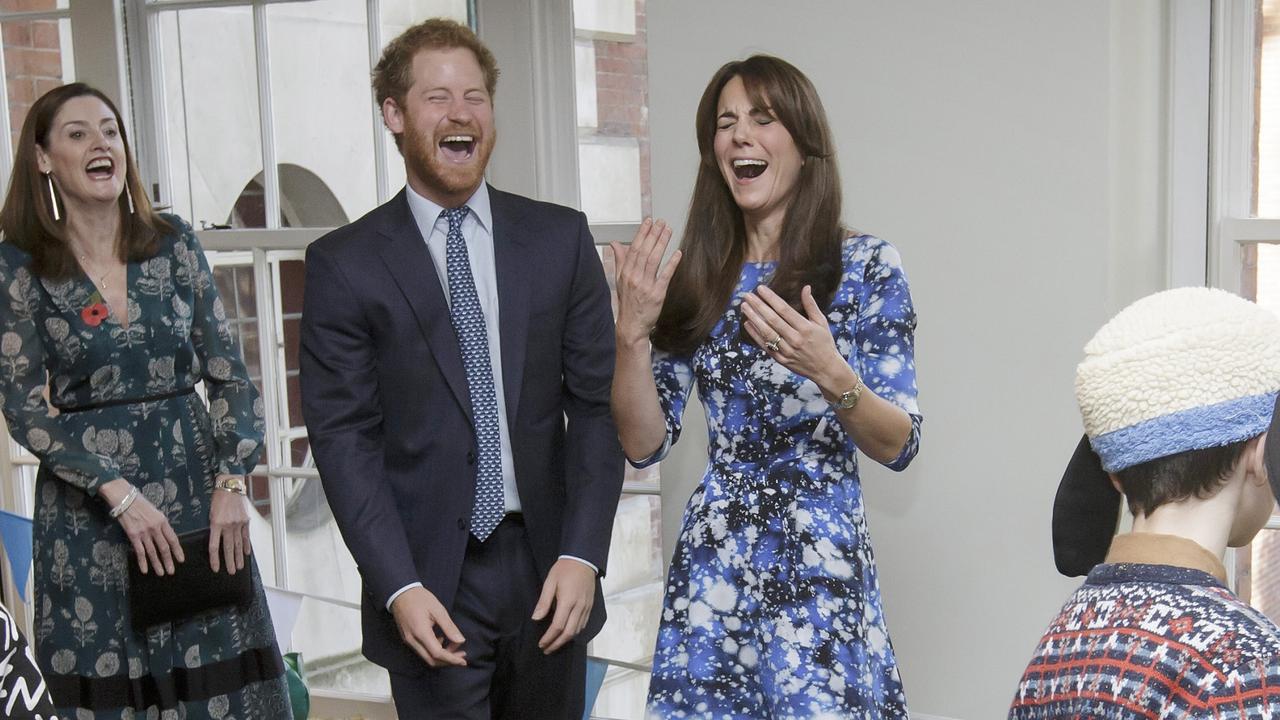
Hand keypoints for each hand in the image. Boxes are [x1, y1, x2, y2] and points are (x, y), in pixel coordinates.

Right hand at [103, 478, 182, 575]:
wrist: (124, 498)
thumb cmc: (140, 503)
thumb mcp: (155, 511)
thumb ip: (160, 524)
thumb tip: (164, 536)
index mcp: (163, 521)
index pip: (173, 539)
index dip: (177, 550)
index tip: (181, 560)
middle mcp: (155, 528)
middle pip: (164, 547)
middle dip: (168, 561)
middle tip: (172, 571)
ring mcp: (144, 532)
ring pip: (153, 552)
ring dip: (157, 564)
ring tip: (162, 573)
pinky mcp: (133, 535)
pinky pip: (139, 551)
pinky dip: (142, 562)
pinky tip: (145, 570)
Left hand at [208, 480, 252, 574]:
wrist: (230, 487)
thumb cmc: (218, 499)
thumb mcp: (211, 513)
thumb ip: (214, 527)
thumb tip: (216, 539)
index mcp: (216, 524)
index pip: (215, 546)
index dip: (215, 559)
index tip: (216, 568)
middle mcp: (228, 525)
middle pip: (228, 548)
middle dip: (229, 562)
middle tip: (231, 572)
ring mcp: (238, 524)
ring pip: (238, 544)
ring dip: (239, 557)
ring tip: (239, 567)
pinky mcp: (245, 521)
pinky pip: (246, 536)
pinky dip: (246, 545)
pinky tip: (247, 553)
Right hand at [390, 586, 466, 667]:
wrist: (400, 593)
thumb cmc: (420, 598)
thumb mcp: (438, 610)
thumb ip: (449, 627)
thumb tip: (461, 641)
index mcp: (421, 632)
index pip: (437, 654)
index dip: (451, 659)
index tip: (463, 661)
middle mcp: (412, 640)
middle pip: (431, 660)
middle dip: (448, 661)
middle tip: (461, 656)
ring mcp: (408, 641)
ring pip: (426, 657)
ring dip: (441, 656)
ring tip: (454, 646)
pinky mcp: (407, 639)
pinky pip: (421, 651)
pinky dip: (433, 651)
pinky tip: (441, 640)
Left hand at [531, 558, 595, 654]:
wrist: (584, 559)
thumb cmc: (564, 569)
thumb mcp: (550, 582)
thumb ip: (544, 602)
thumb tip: (536, 618)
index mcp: (567, 601)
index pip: (558, 626)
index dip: (549, 637)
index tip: (541, 643)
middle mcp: (579, 607)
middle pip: (569, 633)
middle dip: (557, 643)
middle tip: (547, 649)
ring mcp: (586, 608)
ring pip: (577, 630)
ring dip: (566, 640)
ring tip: (555, 643)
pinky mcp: (590, 606)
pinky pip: (583, 624)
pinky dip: (574, 632)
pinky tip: (567, 633)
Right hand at [610, 218, 681, 345]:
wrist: (631, 325)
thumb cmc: (627, 302)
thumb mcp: (620, 280)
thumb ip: (619, 260)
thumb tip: (614, 244)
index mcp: (625, 272)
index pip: (634, 248)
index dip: (642, 233)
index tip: (649, 221)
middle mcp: (634, 277)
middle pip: (644, 251)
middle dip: (653, 234)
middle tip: (661, 222)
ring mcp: (645, 285)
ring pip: (654, 260)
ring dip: (661, 243)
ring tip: (668, 231)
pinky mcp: (657, 294)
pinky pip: (665, 276)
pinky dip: (671, 263)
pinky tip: (677, 253)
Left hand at [741, 285, 848, 388]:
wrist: (826, 369)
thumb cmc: (824, 343)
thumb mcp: (822, 322)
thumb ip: (811, 305)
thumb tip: (806, 287)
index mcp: (806, 328)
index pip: (784, 310)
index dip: (771, 298)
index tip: (761, 289)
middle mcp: (795, 339)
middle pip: (772, 320)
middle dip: (758, 306)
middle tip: (747, 295)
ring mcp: (787, 350)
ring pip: (767, 333)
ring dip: (754, 319)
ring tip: (744, 307)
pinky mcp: (782, 360)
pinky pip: (766, 346)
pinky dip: (755, 335)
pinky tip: (748, 324)